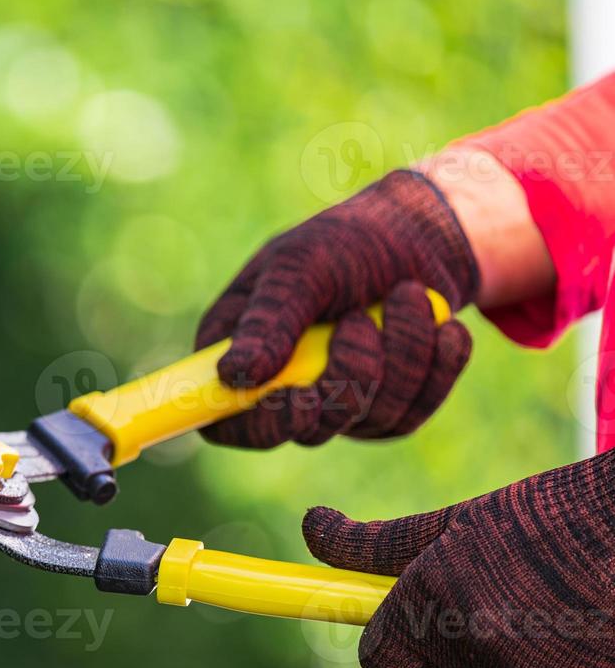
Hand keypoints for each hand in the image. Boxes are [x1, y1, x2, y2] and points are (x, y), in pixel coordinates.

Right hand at [196, 170, 479, 447]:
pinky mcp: (387, 411)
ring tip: (406, 296)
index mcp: (237, 350)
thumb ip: (267, 320)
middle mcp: (281, 388)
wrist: (422, 237)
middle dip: (350, 374)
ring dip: (402, 353)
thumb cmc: (348, 241)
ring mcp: (335, 404)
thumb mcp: (301, 265)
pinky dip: (437, 364)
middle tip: (359, 319)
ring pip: (370, 419)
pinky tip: (440, 325)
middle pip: (306, 429)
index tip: (302, 398)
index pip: (227, 422)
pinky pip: (413, 413)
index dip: (261, 424)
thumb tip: (233, 375)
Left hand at [303, 451, 614, 667]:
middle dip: (451, 646)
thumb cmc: (554, 514)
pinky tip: (583, 616)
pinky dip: (558, 662)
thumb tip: (311, 529)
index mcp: (434, 599)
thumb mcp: (461, 519)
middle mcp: (477, 648)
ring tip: (549, 592)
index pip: (378, 660)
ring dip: (512, 650)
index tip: (396, 618)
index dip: (387, 640)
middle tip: (488, 592)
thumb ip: (379, 542)